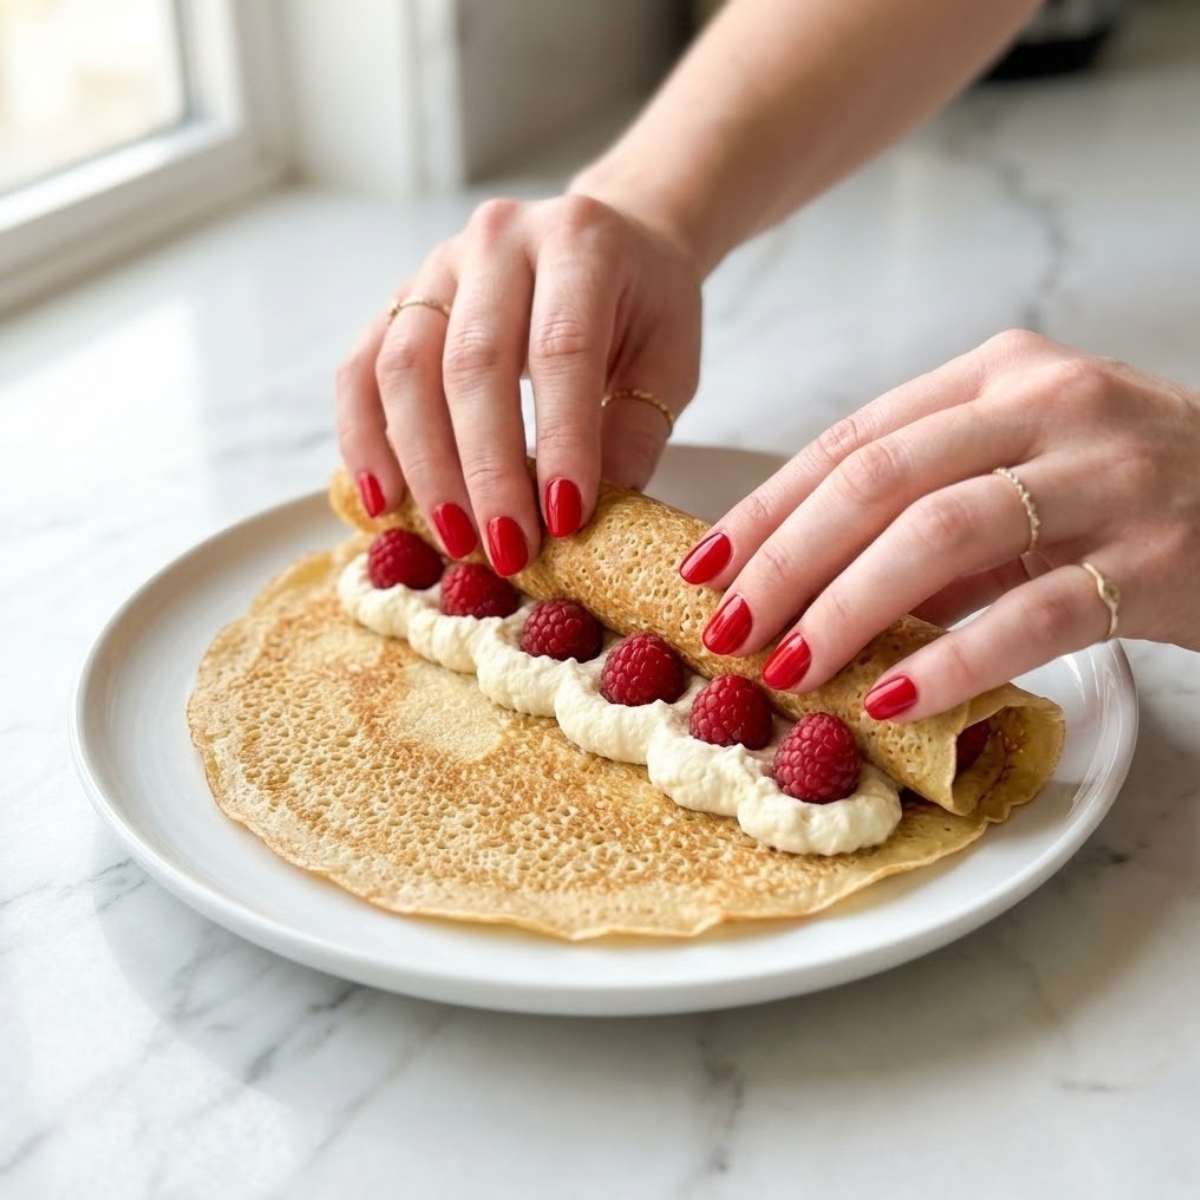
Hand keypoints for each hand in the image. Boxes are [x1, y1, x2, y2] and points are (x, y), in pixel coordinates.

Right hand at [335, 193, 701, 574]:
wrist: (605, 238)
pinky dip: (364, 440)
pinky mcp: (397, 300)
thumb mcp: (667, 362)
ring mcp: (437, 266)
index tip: (563, 519)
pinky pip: (360, 371)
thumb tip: (589, 522)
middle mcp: (498, 240)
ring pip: (405, 369)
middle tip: (505, 549)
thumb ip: (635, 434)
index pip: (562, 348)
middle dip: (487, 470)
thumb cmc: (643, 306)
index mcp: (580, 241)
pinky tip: (385, 501)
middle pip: (473, 362)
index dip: (561, 439)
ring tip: (454, 540)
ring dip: (425, 466)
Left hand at [680, 330, 1199, 718]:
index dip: (767, 509)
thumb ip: (920, 513)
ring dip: (848, 610)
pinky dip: (952, 662)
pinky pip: (1033, 613)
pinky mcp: (1156, 557)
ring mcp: (1108, 475)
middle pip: (880, 480)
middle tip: (730, 629)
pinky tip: (894, 701)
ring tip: (789, 670)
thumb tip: (796, 587)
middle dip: (788, 562)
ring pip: (942, 534)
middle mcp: (1049, 405)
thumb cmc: (1124, 492)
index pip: (852, 440)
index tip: (704, 567)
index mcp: (997, 375)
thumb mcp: (1016, 473)